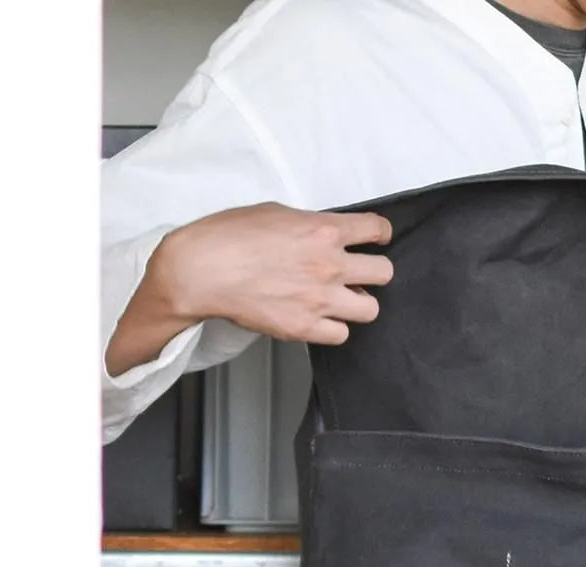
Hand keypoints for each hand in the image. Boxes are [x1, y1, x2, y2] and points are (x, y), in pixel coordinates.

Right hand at [159, 202, 393, 344]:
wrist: (200, 270)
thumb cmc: (228, 236)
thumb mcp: (275, 212)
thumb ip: (309, 224)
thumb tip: (322, 233)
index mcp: (324, 230)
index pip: (377, 229)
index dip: (380, 234)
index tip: (376, 239)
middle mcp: (329, 265)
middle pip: (384, 272)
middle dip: (373, 271)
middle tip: (358, 273)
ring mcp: (320, 299)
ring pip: (371, 309)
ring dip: (358, 303)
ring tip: (341, 300)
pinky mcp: (304, 327)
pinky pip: (341, 335)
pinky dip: (334, 328)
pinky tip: (320, 319)